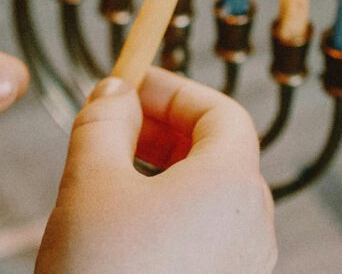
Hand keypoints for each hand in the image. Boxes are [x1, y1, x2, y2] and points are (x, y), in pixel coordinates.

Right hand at [36, 69, 275, 273]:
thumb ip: (103, 122)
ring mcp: (244, 264)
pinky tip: (125, 225)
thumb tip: (115, 92)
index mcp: (232, 185)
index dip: (174, 89)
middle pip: (221, 151)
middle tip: (116, 126)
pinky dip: (172, 212)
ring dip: (166, 170)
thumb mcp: (89, 181)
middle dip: (166, 128)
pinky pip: (208, 235)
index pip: (222, 110)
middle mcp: (252, 225)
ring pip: (212, 196)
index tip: (131, 86)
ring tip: (111, 176)